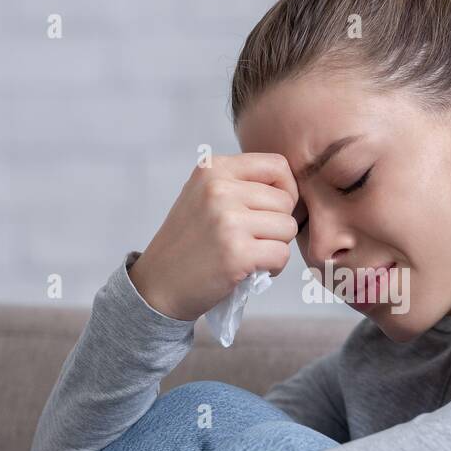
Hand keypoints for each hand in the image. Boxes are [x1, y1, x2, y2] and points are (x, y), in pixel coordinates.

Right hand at [129, 153, 298, 320]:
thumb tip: (292, 186)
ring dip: (276, 245)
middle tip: (252, 239)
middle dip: (277, 224)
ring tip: (250, 253)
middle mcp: (219, 189)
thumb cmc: (189, 242)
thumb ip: (242, 183)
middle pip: (285, 200)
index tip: (270, 211)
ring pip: (288, 227)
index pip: (277, 166)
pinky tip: (251, 269)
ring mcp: (227, 220)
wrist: (158, 285)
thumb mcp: (205, 195)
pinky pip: (281, 254)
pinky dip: (274, 267)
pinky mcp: (237, 253)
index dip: (285, 191)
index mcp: (213, 169)